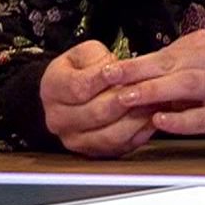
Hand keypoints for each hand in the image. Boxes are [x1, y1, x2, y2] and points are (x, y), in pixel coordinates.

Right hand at [40, 40, 156, 158]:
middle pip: (95, 114)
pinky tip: (151, 118)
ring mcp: (75, 139)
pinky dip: (139, 133)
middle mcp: (58, 119)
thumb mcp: (86, 53)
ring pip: (109, 135)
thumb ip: (98, 59)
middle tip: (145, 88)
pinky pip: (119, 147)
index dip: (102, 80)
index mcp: (52, 90)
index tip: (120, 72)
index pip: (78, 88)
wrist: (76, 90)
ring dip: (135, 118)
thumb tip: (115, 71)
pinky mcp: (94, 151)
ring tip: (152, 103)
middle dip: (124, 100)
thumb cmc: (83, 69)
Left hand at [107, 30, 204, 150]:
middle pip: (172, 63)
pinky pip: (203, 116)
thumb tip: (129, 78)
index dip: (134, 62)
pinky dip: (180, 118)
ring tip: (130, 98)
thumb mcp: (201, 67)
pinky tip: (161, 120)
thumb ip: (171, 70)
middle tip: (111, 79)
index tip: (108, 70)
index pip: (163, 53)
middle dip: (138, 71)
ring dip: (155, 90)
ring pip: (187, 84)